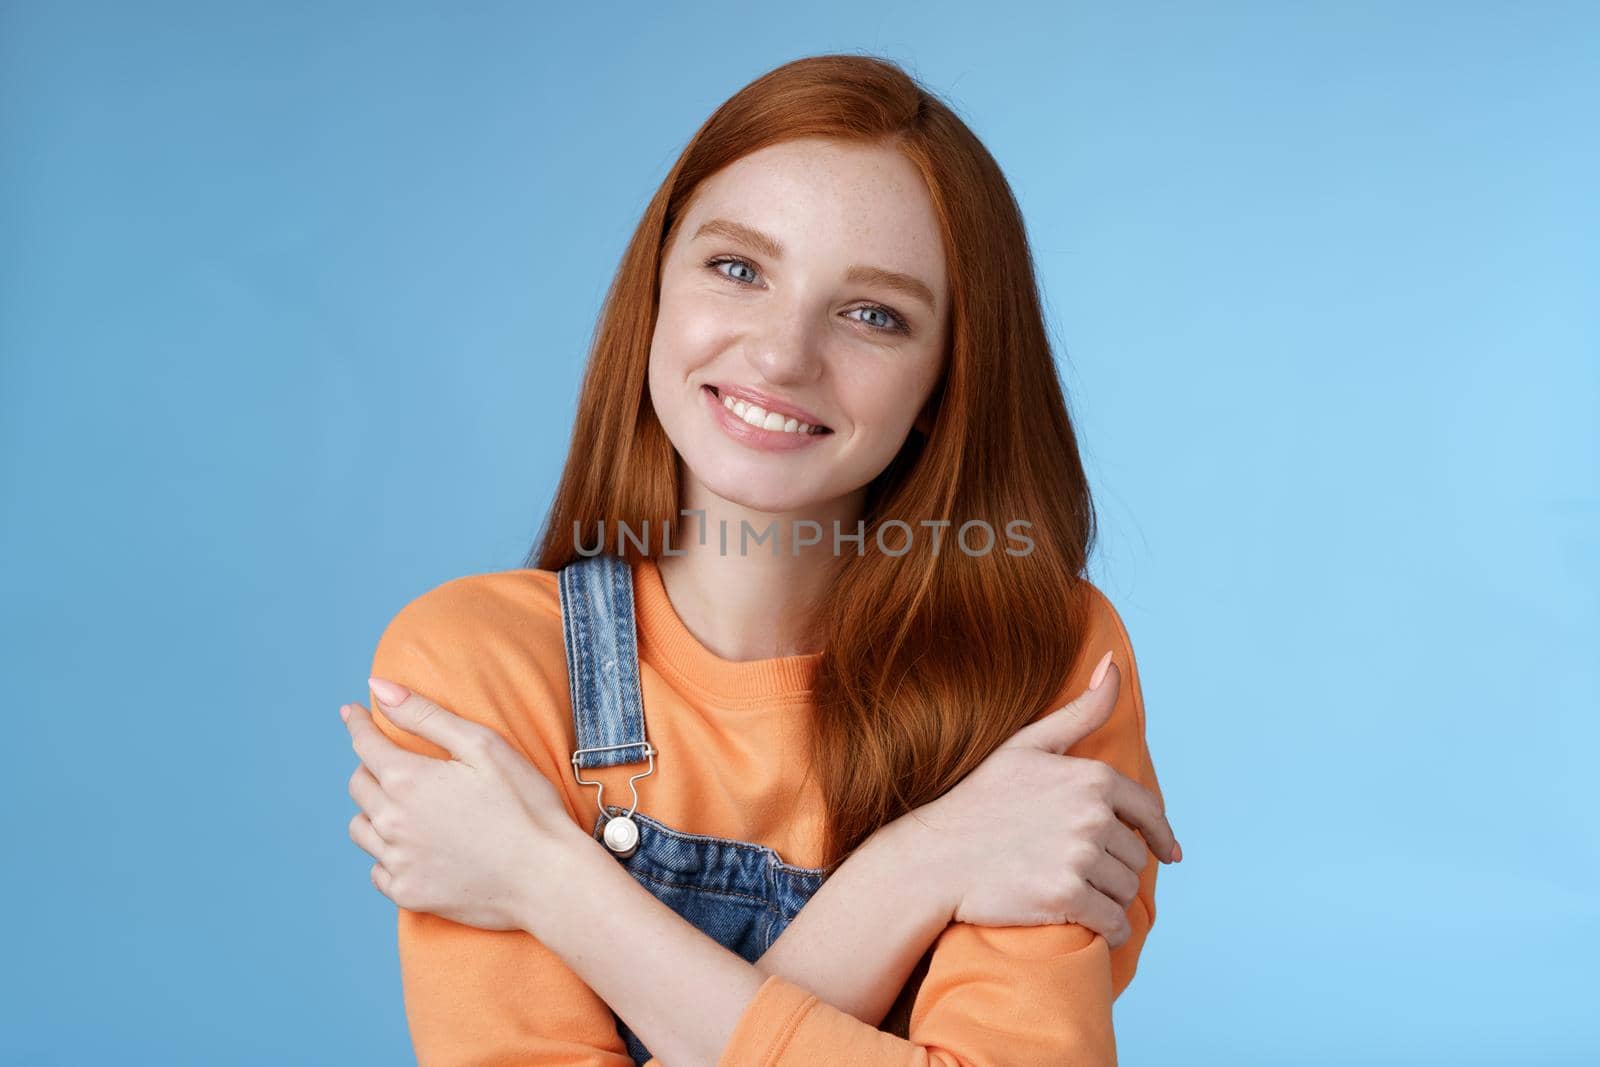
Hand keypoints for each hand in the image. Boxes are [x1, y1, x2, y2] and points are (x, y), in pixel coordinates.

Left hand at [341, 677, 581, 930]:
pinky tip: (413, 848)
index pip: (364, 744)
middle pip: (358, 784)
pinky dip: (388, 854)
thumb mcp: (483, 746)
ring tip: (401, 807)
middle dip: (370, 766)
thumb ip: (425, 715)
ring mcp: (397, 861)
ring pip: (361, 828)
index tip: (353, 712)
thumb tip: (377, 688)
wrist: (547, 878)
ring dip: (373, 811)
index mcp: (408, 780)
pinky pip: (377, 869)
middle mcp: (392, 821)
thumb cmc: (525, 806)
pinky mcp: (408, 894)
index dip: (358, 723)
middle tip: (393, 761)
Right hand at [906, 653, 1178, 947]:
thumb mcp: (1028, 745)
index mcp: (1091, 777)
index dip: (1160, 836)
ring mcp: (1078, 857)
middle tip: (1085, 872)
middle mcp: (1091, 815)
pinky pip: (1112, 922)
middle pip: (1135, 857)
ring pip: (1126, 891)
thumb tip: (1115, 663)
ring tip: (1081, 894)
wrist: (933, 856)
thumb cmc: (978, 800)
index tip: (1167, 853)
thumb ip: (1080, 711)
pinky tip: (1092, 925)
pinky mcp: (1065, 897)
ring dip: (1111, 899)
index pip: (1148, 813)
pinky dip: (1108, 930)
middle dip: (1117, 867)